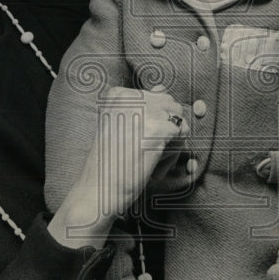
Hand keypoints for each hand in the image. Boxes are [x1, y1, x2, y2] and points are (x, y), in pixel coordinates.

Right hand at [48, 86, 188, 248]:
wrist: (96, 193)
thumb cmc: (109, 165)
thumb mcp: (120, 127)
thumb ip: (142, 106)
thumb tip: (162, 87)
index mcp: (118, 93)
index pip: (157, 98)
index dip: (154, 125)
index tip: (134, 144)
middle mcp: (130, 95)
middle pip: (171, 107)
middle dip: (166, 133)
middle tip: (143, 156)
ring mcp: (144, 110)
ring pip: (179, 120)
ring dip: (170, 144)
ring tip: (147, 162)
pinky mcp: (158, 128)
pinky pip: (182, 135)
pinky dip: (171, 156)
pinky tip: (151, 169)